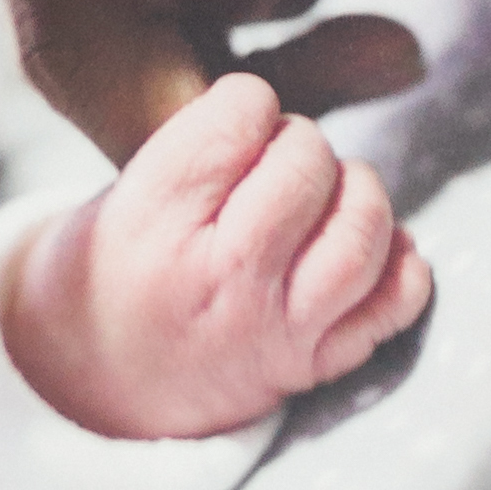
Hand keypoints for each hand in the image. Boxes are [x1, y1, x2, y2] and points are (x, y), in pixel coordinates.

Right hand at [0, 70, 431, 438]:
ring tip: (327, 196)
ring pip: (360, 233)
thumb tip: (288, 110)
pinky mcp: (312, 367)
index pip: (240, 117)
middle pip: (305, 167)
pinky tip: (369, 248)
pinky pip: (392, 305)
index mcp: (154, 222)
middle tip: (277, 161)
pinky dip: (399, 264)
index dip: (247, 104)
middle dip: (301, 144)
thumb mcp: (124, 190)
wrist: (91, 385)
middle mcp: (219, 279)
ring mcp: (274, 330)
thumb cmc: (116, 266)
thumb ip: (203, 144)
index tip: (235, 125)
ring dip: (359, 194)